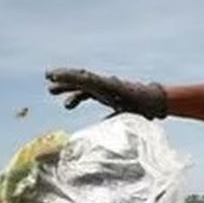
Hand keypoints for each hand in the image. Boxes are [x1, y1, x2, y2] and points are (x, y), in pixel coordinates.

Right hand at [45, 67, 167, 118]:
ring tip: (51, 91)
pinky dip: (76, 97)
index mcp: (110, 85)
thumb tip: (106, 126)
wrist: (156, 101)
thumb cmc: (146, 107)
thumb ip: (119, 118)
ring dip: (67, 87)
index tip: (55, 76)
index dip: (70, 77)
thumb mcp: (132, 114)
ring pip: (82, 85)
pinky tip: (67, 105)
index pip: (86, 78)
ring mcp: (105, 88)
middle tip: (48, 77)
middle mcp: (105, 84)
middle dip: (64, 77)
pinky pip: (88, 93)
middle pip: (81, 78)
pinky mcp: (106, 94)